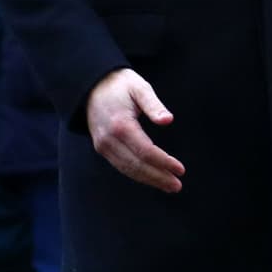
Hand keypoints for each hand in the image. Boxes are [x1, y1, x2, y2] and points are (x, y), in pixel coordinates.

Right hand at [87, 68, 184, 192]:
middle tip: (177, 186)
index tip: (180, 170)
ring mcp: (103, 145)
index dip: (164, 162)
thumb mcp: (140, 87)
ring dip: (149, 180)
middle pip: (137, 165)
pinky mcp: (101, 148)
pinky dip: (137, 174)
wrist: (91, 85)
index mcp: (121, 125)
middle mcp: (109, 139)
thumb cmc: (120, 84)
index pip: (146, 151)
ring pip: (128, 169)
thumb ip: (154, 104)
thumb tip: (168, 121)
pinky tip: (152, 178)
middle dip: (158, 177)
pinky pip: (121, 166)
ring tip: (169, 186)